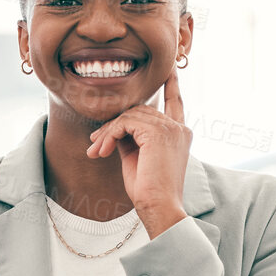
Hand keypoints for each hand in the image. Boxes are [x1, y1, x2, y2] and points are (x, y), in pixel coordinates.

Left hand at [87, 71, 191, 235]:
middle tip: (95, 145)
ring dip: (107, 132)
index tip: (168, 68)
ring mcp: (170, 128)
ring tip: (96, 151)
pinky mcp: (157, 132)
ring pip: (129, 116)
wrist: (159, 207)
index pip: (175, 101)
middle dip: (113, 126)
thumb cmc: (148, 190)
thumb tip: (114, 126)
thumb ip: (130, 137)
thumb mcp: (137, 158)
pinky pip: (125, 122)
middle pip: (139, 110)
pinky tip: (102, 151)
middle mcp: (178, 128)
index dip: (170, 83)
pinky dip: (109, 134)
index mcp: (180, 134)